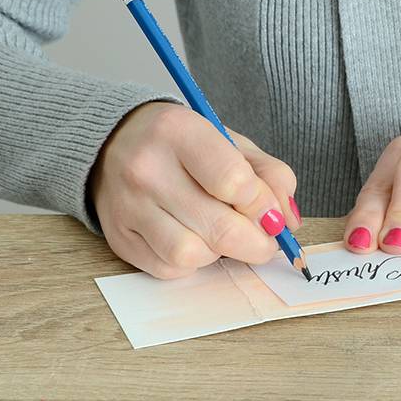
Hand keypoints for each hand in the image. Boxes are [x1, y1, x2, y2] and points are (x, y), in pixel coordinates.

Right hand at [89, 102, 301, 278]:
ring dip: (219, 253)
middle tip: (264, 240)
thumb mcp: (231, 142)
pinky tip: (191, 238)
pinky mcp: (118, 236)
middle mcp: (146, 168)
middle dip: (256, 243)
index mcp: (179, 131)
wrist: (113, 143)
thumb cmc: (185, 145)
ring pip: (193, 255)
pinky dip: (191, 263)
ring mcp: (127, 205)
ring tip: (218, 233)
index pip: (235, 182)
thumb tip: (287, 221)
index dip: (265, 208)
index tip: (273, 216)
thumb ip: (270, 175)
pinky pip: (169, 269)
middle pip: (220, 228)